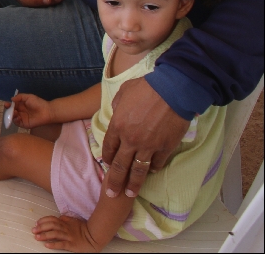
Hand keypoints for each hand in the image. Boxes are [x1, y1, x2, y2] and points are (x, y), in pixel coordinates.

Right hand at [9, 93, 54, 128]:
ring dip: (11, 115)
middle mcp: (20, 112)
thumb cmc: (38, 103)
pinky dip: (15, 120)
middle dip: (8, 110)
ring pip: (13, 118)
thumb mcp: (28, 97)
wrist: (47, 111)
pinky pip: (17, 123)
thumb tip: (11, 99)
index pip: (12, 105)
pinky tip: (18, 117)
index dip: (8, 105)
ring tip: (14, 112)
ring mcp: (22, 118)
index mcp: (21, 105)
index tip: (6, 104)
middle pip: (11, 112)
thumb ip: (20, 97)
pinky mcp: (24, 124)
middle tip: (8, 108)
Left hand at [33, 215, 99, 251]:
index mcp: (65, 223)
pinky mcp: (72, 244)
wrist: (94, 237)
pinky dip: (54, 244)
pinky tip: (47, 245)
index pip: (52, 219)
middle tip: (33, 230)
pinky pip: (62, 244)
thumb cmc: (84, 229)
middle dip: (41, 227)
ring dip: (45, 235)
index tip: (36, 223)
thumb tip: (59, 217)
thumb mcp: (74, 221)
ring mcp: (68, 236)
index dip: (43, 220)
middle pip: (51, 226)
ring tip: (37, 237)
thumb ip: (66, 219)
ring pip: (55, 234)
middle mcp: (66, 228)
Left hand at [102, 78, 188, 197]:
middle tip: (112, 194)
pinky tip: (152, 171)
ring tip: (131, 193)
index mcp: (118, 125)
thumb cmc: (147, 88)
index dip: (108, 158)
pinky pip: (158, 163)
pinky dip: (154, 168)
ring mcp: (149, 146)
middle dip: (115, 182)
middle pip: (120, 166)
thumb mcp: (123, 93)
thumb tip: (117, 113)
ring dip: (134, 184)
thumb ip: (117, 106)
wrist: (172, 90)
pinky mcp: (166, 147)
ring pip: (139, 170)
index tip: (107, 165)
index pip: (109, 148)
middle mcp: (131, 139)